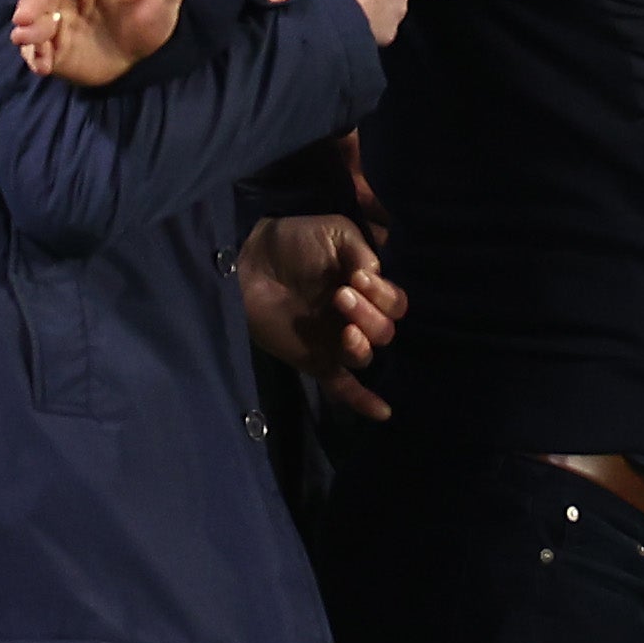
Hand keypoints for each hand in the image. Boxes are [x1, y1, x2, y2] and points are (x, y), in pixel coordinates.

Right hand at [8, 0, 194, 85]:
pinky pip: (39, 52)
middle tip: (24, 18)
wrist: (147, 46)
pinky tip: (43, 66)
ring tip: (27, 38)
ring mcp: (57, 21)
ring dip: (29, 32)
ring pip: (34, 23)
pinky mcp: (55, 48)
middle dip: (29, 6)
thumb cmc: (150, 6)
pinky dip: (36, 57)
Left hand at [238, 212, 405, 419]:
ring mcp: (336, 341)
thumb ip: (362, 250)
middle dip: (370, 313)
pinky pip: (343, 387)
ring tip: (344, 328)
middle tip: (340, 295)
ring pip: (367, 355)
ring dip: (363, 343)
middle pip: (387, 331)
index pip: (396, 303)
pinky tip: (382, 411)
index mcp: (368, 290)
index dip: (384, 292)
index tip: (357, 275)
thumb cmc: (293, 242)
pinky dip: (363, 400)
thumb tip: (375, 275)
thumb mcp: (335, 231)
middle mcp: (357, 318)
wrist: (247, 261)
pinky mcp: (315, 360)